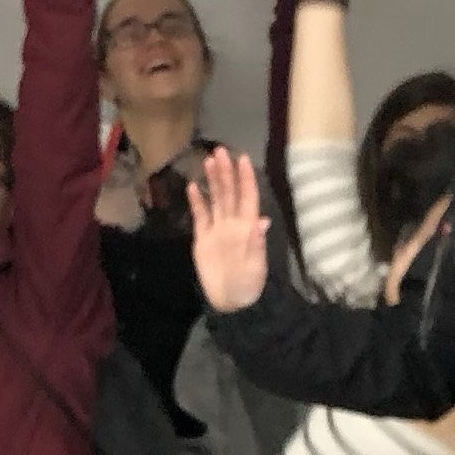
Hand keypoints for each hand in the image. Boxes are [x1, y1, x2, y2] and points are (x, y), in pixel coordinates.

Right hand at [190, 149, 272, 313]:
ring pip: (216, 200)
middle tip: (220, 151)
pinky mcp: (203, 239)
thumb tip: (260, 221)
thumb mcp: (257, 266)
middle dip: (226, 172)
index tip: (243, 158)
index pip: (247, 197)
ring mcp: (217, 230)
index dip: (245, 178)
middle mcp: (232, 224)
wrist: (231, 303)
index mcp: (248, 228)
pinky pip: (200, 216)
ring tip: (209, 161)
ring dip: (213, 181)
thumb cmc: (249, 285)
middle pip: (230, 193)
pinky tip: (194, 187)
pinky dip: (198, 202)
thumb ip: (257, 244)